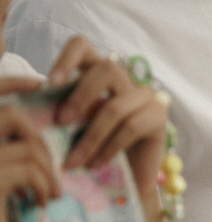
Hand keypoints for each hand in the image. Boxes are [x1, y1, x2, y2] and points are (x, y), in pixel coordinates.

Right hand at [0, 77, 58, 221]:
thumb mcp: (2, 181)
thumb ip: (13, 154)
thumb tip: (38, 146)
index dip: (11, 82)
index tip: (40, 82)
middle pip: (10, 117)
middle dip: (39, 140)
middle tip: (52, 170)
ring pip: (26, 145)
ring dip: (46, 170)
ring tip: (50, 194)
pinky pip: (27, 169)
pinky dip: (42, 184)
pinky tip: (40, 202)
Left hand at [51, 37, 167, 198]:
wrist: (132, 175)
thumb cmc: (100, 146)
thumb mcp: (78, 123)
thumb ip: (66, 108)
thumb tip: (43, 106)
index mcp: (100, 73)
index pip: (84, 46)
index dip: (67, 59)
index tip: (51, 84)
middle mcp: (127, 79)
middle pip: (107, 69)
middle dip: (80, 96)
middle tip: (62, 122)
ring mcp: (146, 96)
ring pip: (115, 106)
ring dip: (91, 136)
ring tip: (75, 160)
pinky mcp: (159, 118)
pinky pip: (130, 127)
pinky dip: (109, 148)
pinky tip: (96, 163)